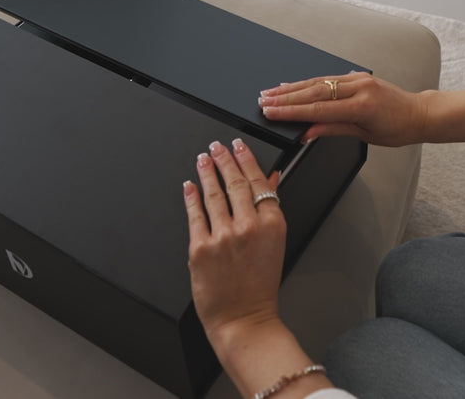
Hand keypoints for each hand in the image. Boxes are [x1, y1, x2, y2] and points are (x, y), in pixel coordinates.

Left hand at [183, 138, 284, 343]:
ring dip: (206, 171)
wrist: (243, 318)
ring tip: (203, 158)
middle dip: (224, 159)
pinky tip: (189, 184)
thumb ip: (271, 207)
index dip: (246, 159)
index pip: (258, 181)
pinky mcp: (200, 248)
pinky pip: (194, 215)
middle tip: (217, 146)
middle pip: (234, 183)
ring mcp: (223, 236)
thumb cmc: (260, 284)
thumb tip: (271, 178)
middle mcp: (248, 227)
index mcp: (272, 224)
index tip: (238, 146)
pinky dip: (190, 196)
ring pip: (213, 194)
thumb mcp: (275, 242)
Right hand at [259, 72, 428, 146]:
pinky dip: (306, 82)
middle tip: (264, 100)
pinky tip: (292, 85)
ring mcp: (357, 78)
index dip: (291, 111)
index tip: (271, 112)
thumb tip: (307, 132)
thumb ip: (333, 129)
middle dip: (285, 97)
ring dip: (291, 88)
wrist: (418, 113)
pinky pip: (326, 78)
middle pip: (313, 92)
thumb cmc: (397, 128)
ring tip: (270, 92)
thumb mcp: (364, 135)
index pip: (317, 109)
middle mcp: (358, 87)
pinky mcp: (356, 75)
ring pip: (316, 82)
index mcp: (361, 105)